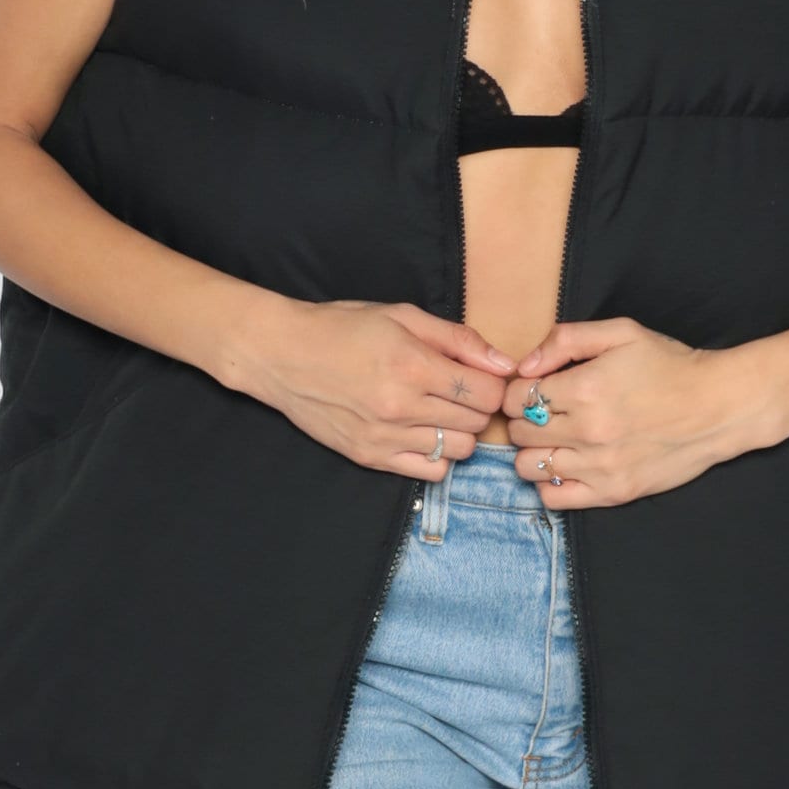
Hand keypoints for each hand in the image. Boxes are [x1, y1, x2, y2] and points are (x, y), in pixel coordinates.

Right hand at [244, 299, 518, 477]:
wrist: (283, 355)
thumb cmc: (343, 327)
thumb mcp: (403, 316)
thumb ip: (458, 340)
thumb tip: (505, 365)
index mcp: (412, 365)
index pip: (486, 393)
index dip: (493, 384)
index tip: (482, 376)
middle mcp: (401, 407)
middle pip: (476, 423)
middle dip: (478, 405)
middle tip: (460, 389)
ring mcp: (385, 437)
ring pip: (458, 450)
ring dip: (460, 431)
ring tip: (441, 410)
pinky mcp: (370, 458)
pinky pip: (429, 472)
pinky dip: (437, 455)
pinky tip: (424, 431)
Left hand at [500, 317, 782, 508]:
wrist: (719, 407)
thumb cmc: (669, 365)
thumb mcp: (620, 333)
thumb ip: (566, 340)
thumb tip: (525, 366)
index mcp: (584, 388)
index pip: (516, 396)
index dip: (518, 389)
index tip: (534, 387)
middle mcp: (587, 431)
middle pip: (518, 432)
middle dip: (523, 418)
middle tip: (545, 411)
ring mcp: (600, 467)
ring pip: (528, 467)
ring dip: (533, 451)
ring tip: (553, 438)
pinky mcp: (614, 493)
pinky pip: (555, 498)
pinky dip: (549, 483)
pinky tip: (566, 463)